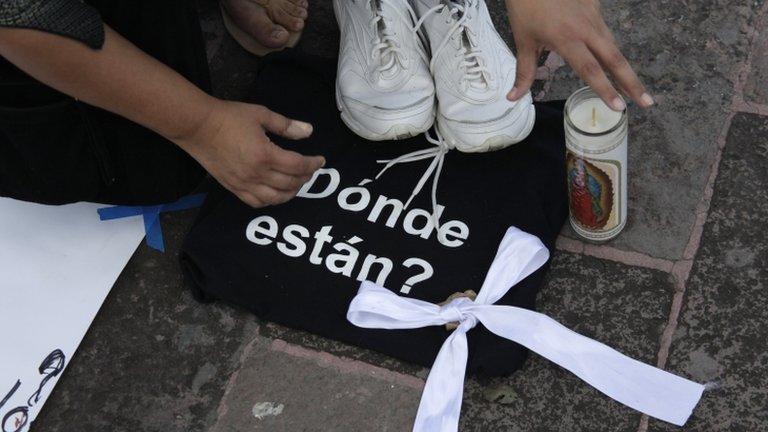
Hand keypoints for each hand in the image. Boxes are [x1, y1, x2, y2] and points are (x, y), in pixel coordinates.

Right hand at [175, 99, 324, 207]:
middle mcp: (256, 174)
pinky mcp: (233, 188)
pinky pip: (256, 202)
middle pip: (290, 183)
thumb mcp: (261, 115)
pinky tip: (276, 193)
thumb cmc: (229, 117)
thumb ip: (286, 126)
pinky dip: (270, 201)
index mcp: (265, 155)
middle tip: (310, 170)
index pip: (298, 166)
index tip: (320, 160)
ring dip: (291, 192)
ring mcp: (244, 184)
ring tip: (297, 183)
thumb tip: (309, 131)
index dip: (313, 164)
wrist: (198, 126)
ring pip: (275, 198)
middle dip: (305, 178)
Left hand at [505, 0, 653, 109]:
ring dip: (623, 66)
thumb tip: (514, 97)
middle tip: (646, 102)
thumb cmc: (525, 7)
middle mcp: (585, 28)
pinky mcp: (594, 4)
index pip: (591, 70)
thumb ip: (524, 72)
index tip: (619, 107)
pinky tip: (609, 57)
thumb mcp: (523, 41)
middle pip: (614, 59)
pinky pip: (604, 29)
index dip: (606, 90)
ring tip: (632, 86)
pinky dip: (608, 45)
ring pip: (612, 44)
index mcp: (567, 39)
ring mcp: (593, 14)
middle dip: (632, 82)